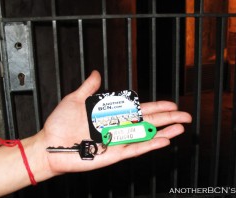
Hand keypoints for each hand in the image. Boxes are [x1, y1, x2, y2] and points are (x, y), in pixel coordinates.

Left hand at [37, 70, 191, 175]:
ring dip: (164, 131)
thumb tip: (97, 73)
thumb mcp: (75, 99)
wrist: (49, 144)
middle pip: (148, 122)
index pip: (140, 109)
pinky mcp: (114, 153)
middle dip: (168, 118)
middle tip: (186, 116)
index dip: (156, 106)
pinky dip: (150, 144)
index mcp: (112, 114)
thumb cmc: (60, 123)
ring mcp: (118, 141)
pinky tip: (163, 140)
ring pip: (146, 136)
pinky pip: (135, 148)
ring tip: (180, 127)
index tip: (171, 103)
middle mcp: (118, 127)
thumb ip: (89, 87)